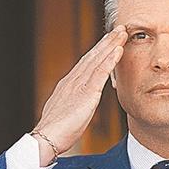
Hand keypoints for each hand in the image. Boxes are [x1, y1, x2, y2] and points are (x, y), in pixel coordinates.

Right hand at [33, 25, 127, 164]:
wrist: (46, 139)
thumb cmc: (55, 132)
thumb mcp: (65, 113)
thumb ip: (72, 104)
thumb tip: (77, 103)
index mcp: (67, 86)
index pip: (85, 64)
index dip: (98, 51)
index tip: (108, 41)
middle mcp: (72, 81)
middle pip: (92, 57)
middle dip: (106, 42)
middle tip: (119, 29)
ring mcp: (78, 85)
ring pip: (97, 60)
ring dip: (110, 45)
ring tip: (122, 32)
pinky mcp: (85, 93)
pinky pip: (100, 73)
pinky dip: (110, 59)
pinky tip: (118, 49)